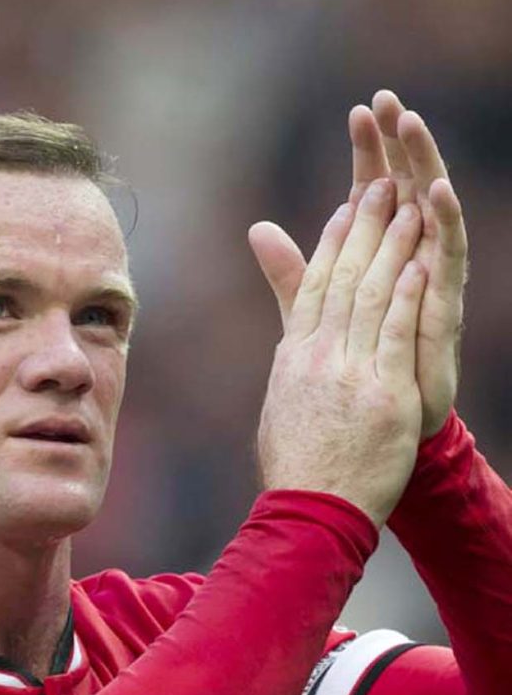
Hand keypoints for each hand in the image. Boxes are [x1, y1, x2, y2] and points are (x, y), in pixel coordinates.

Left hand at [250, 94, 466, 438]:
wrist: (372, 435)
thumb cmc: (350, 375)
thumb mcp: (311, 317)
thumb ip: (291, 274)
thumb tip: (257, 228)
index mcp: (377, 261)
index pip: (373, 195)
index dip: (367, 154)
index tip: (359, 110)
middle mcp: (408, 263)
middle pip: (405, 190)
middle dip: (397, 146)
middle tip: (389, 99)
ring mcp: (429, 282)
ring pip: (431, 212)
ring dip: (424, 166)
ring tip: (413, 125)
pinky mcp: (443, 308)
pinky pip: (450, 257)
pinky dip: (446, 221)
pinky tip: (438, 189)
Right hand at [250, 179, 426, 527]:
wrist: (311, 510)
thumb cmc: (297, 463)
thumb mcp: (284, 399)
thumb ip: (286, 349)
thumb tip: (275, 344)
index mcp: (295, 358)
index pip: (313, 288)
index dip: (332, 244)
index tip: (347, 208)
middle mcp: (318, 358)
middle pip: (342, 280)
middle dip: (363, 229)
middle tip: (381, 185)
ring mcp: (349, 374)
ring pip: (369, 297)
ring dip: (390, 247)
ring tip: (407, 207)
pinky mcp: (382, 394)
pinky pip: (395, 334)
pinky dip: (406, 295)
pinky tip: (419, 263)